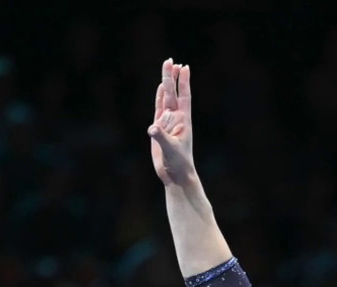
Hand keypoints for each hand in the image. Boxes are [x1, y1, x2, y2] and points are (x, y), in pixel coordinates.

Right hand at [148, 59, 196, 188]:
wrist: (176, 175)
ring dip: (166, 83)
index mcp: (183, 121)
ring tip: (167, 67)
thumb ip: (161, 137)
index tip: (185, 67)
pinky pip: (159, 108)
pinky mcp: (160, 127)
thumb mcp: (171, 150)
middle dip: (172, 77)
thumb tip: (152, 128)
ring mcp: (168, 122)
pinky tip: (160, 87)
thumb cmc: (178, 163)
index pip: (184, 96)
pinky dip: (159, 97)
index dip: (184, 82)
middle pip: (173, 93)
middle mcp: (176, 118)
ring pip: (166, 98)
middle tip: (171, 60)